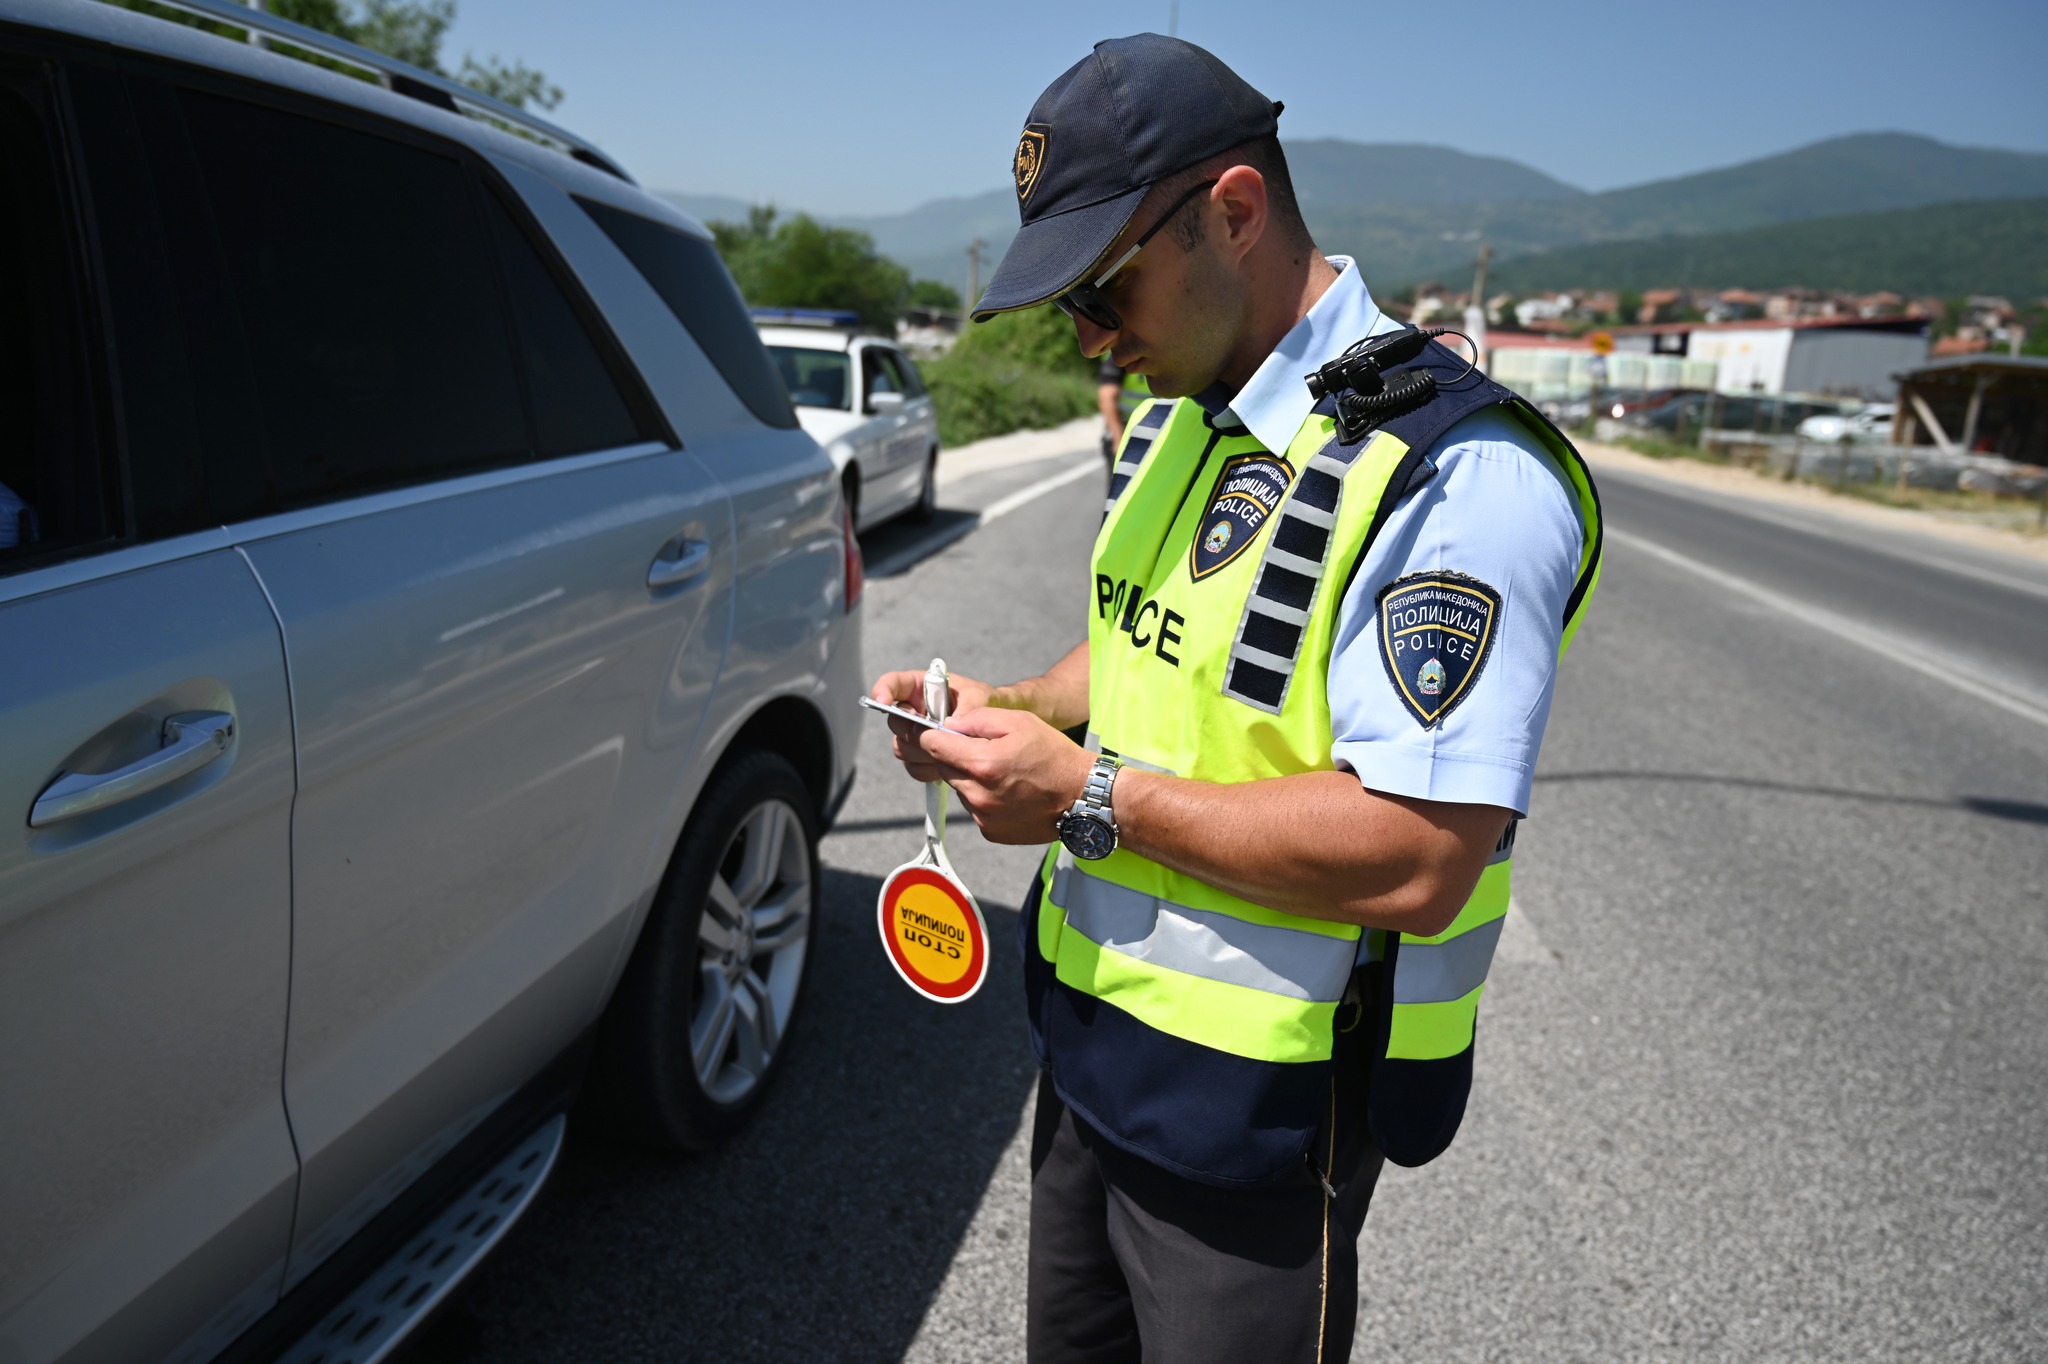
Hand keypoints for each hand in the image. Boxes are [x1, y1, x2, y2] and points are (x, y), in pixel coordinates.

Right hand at [869, 668, 995, 782]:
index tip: (882, 702)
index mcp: (922, 687)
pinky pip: (913, 766)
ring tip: (948, 752)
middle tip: (934, 736)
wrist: (999, 726)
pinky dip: (928, 769)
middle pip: (895, 722)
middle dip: (913, 732)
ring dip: (922, 753)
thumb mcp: (979, 698)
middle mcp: (914, 710)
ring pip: (902, 747)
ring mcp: (917, 734)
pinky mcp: (923, 755)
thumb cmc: (987, 702)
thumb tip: (948, 726)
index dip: (882, 691)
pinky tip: (947, 766)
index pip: (893, 685)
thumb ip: (965, 709)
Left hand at [917, 708, 1093, 845]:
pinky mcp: (990, 831)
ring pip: (960, 789)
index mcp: (981, 763)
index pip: (932, 746)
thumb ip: (978, 719)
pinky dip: (984, 799)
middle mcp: (977, 794)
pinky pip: (974, 809)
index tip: (945, 733)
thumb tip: (950, 724)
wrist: (1082, 797)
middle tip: (986, 752)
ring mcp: (982, 816)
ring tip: (1003, 774)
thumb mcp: (1020, 721)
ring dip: (972, 779)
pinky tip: (1008, 792)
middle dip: (957, 757)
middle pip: (944, 768)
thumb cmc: (1054, 756)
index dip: (936, 735)